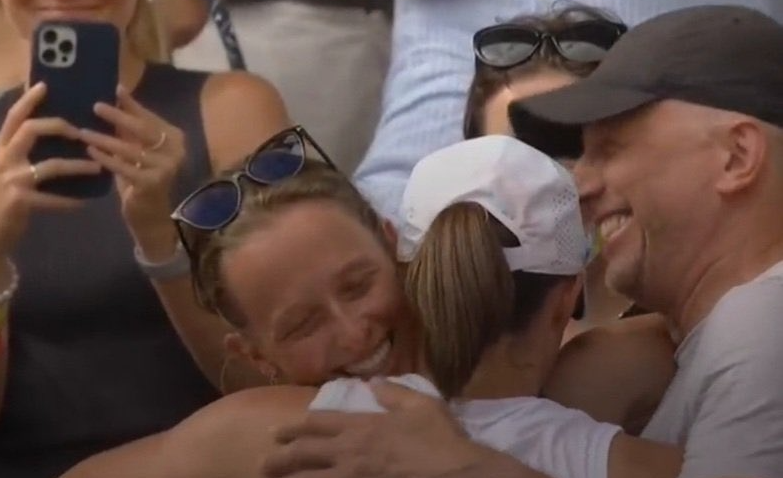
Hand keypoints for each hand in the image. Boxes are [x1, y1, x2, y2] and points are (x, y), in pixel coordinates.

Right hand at [0, 82, 101, 255]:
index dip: (28, 101)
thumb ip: (20, 155)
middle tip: (81, 131)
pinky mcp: (19, 200)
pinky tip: (84, 203)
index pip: (13, 118)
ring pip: (51, 165)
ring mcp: (10, 179)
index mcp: (0, 149)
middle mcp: (2, 158)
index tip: (45, 85)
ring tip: (98, 167)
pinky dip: (70, 201)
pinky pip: (53, 199)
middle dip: (58, 125)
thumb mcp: (5, 171)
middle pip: (30, 130)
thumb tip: (51, 138)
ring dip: (78, 165)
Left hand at [80, 85, 185, 247]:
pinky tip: (90, 152)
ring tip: (83, 131)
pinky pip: (125, 168)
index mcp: (175, 138)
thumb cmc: (141, 176)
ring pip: (131, 149)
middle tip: (96, 106)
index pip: (150, 117)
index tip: (114, 89)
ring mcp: (167, 168)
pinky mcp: (153, 183)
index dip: (132, 104)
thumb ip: (131, 125)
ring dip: (105, 139)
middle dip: (119, 116)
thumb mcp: (138, 148)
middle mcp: (176, 151)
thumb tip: (117, 92)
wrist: (150, 214)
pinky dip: (106, 159)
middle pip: (144, 129)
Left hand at [262, 379, 489, 477]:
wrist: (454, 472)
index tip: (277, 431)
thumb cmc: (438, 437)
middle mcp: (349, 451)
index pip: (319, 423)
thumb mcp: (421, 404)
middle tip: (262, 462)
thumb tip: (374, 382)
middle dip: (279, 457)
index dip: (295, 426)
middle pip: (304, 453)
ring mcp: (352, 476)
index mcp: (362, 426)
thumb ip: (394, 392)